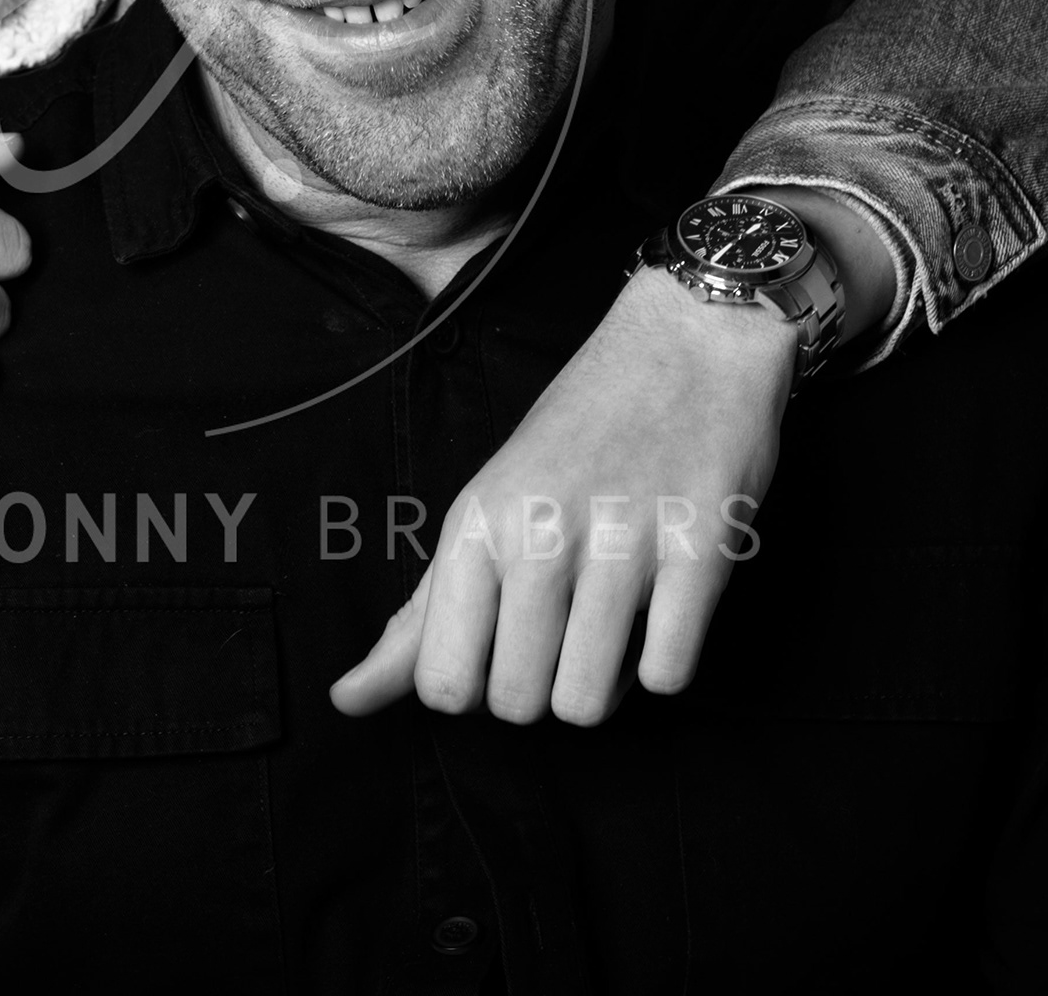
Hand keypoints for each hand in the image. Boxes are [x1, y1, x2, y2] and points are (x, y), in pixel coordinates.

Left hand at [331, 267, 794, 724]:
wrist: (685, 342)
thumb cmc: (578, 431)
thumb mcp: (484, 505)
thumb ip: (424, 610)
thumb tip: (347, 699)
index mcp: (475, 521)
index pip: (441, 681)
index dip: (474, 688)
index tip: (501, 644)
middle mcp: (538, 531)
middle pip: (515, 705)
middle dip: (541, 686)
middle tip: (565, 623)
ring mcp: (620, 541)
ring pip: (585, 705)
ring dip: (603, 682)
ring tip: (614, 619)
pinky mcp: (700, 550)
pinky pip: (666, 676)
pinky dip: (663, 663)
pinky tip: (663, 607)